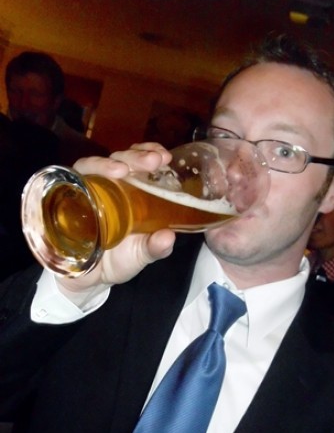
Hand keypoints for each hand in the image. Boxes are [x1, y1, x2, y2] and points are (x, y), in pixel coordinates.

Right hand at [56, 143, 176, 294]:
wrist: (88, 280)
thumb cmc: (119, 260)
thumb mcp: (141, 255)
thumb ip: (156, 247)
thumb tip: (169, 237)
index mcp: (133, 192)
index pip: (141, 163)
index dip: (151, 153)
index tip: (164, 157)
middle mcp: (110, 186)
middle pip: (121, 159)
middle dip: (136, 156)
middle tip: (153, 161)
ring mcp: (86, 190)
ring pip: (93, 165)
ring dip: (106, 163)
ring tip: (121, 170)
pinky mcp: (65, 199)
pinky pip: (67, 182)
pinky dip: (76, 177)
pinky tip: (86, 179)